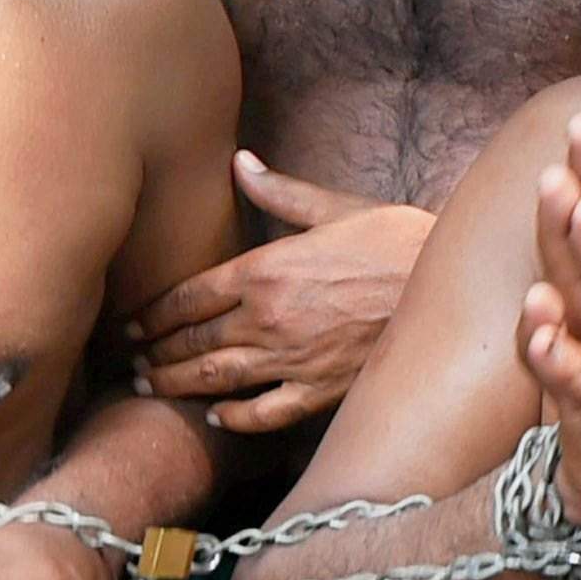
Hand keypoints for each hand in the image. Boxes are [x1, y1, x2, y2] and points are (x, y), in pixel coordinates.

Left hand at [131, 160, 431, 432]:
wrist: (448, 284)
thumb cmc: (395, 240)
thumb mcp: (334, 208)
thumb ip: (278, 191)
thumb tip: (239, 161)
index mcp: (264, 270)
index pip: (187, 298)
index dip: (152, 315)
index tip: (132, 325)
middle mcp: (267, 318)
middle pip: (192, 342)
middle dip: (156, 352)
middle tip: (133, 361)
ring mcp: (292, 359)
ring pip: (215, 379)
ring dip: (176, 384)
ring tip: (152, 386)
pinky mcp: (320, 390)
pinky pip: (263, 413)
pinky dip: (234, 418)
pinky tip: (217, 415)